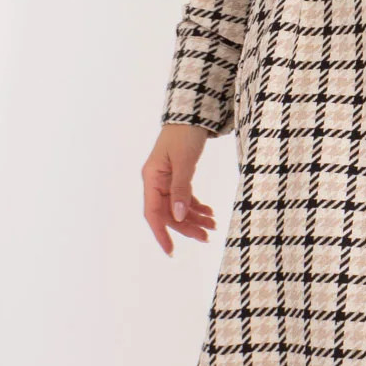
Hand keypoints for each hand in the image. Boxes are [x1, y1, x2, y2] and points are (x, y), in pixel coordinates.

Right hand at [143, 122, 216, 253]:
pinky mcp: (178, 177)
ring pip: (178, 208)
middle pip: (169, 213)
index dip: (161, 234)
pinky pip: (185, 198)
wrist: (193, 114)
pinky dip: (197, 207)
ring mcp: (167, 180)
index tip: (171, 252)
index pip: (153, 214)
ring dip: (195, 218)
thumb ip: (181, 189)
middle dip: (187, 227)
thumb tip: (177, 216)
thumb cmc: (185, 134)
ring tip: (213, 226)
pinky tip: (209, 213)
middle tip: (207, 237)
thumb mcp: (185, 162)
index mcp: (152, 179)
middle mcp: (156, 182)